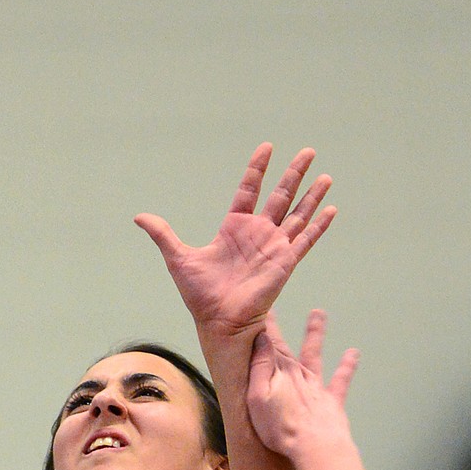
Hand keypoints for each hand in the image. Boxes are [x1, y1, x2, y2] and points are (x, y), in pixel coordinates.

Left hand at [135, 145, 334, 340]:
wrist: (218, 322)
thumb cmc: (200, 295)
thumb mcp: (178, 258)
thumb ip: (163, 234)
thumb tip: (138, 217)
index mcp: (235, 228)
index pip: (249, 190)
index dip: (258, 169)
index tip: (267, 148)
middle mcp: (258, 234)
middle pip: (281, 196)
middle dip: (294, 174)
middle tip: (308, 151)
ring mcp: (274, 247)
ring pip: (298, 214)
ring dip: (313, 195)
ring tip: (326, 175)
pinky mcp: (285, 263)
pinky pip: (306, 240)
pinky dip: (319, 226)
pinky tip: (332, 210)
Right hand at [246, 309, 358, 456]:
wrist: (315, 446)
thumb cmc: (281, 427)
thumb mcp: (258, 397)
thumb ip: (259, 367)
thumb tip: (260, 338)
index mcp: (279, 374)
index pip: (266, 346)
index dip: (260, 328)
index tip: (256, 311)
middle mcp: (298, 375)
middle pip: (285, 348)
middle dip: (276, 330)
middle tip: (272, 310)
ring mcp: (316, 387)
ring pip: (314, 355)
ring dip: (315, 334)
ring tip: (318, 313)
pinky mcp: (332, 401)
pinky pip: (341, 380)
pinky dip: (347, 366)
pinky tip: (353, 352)